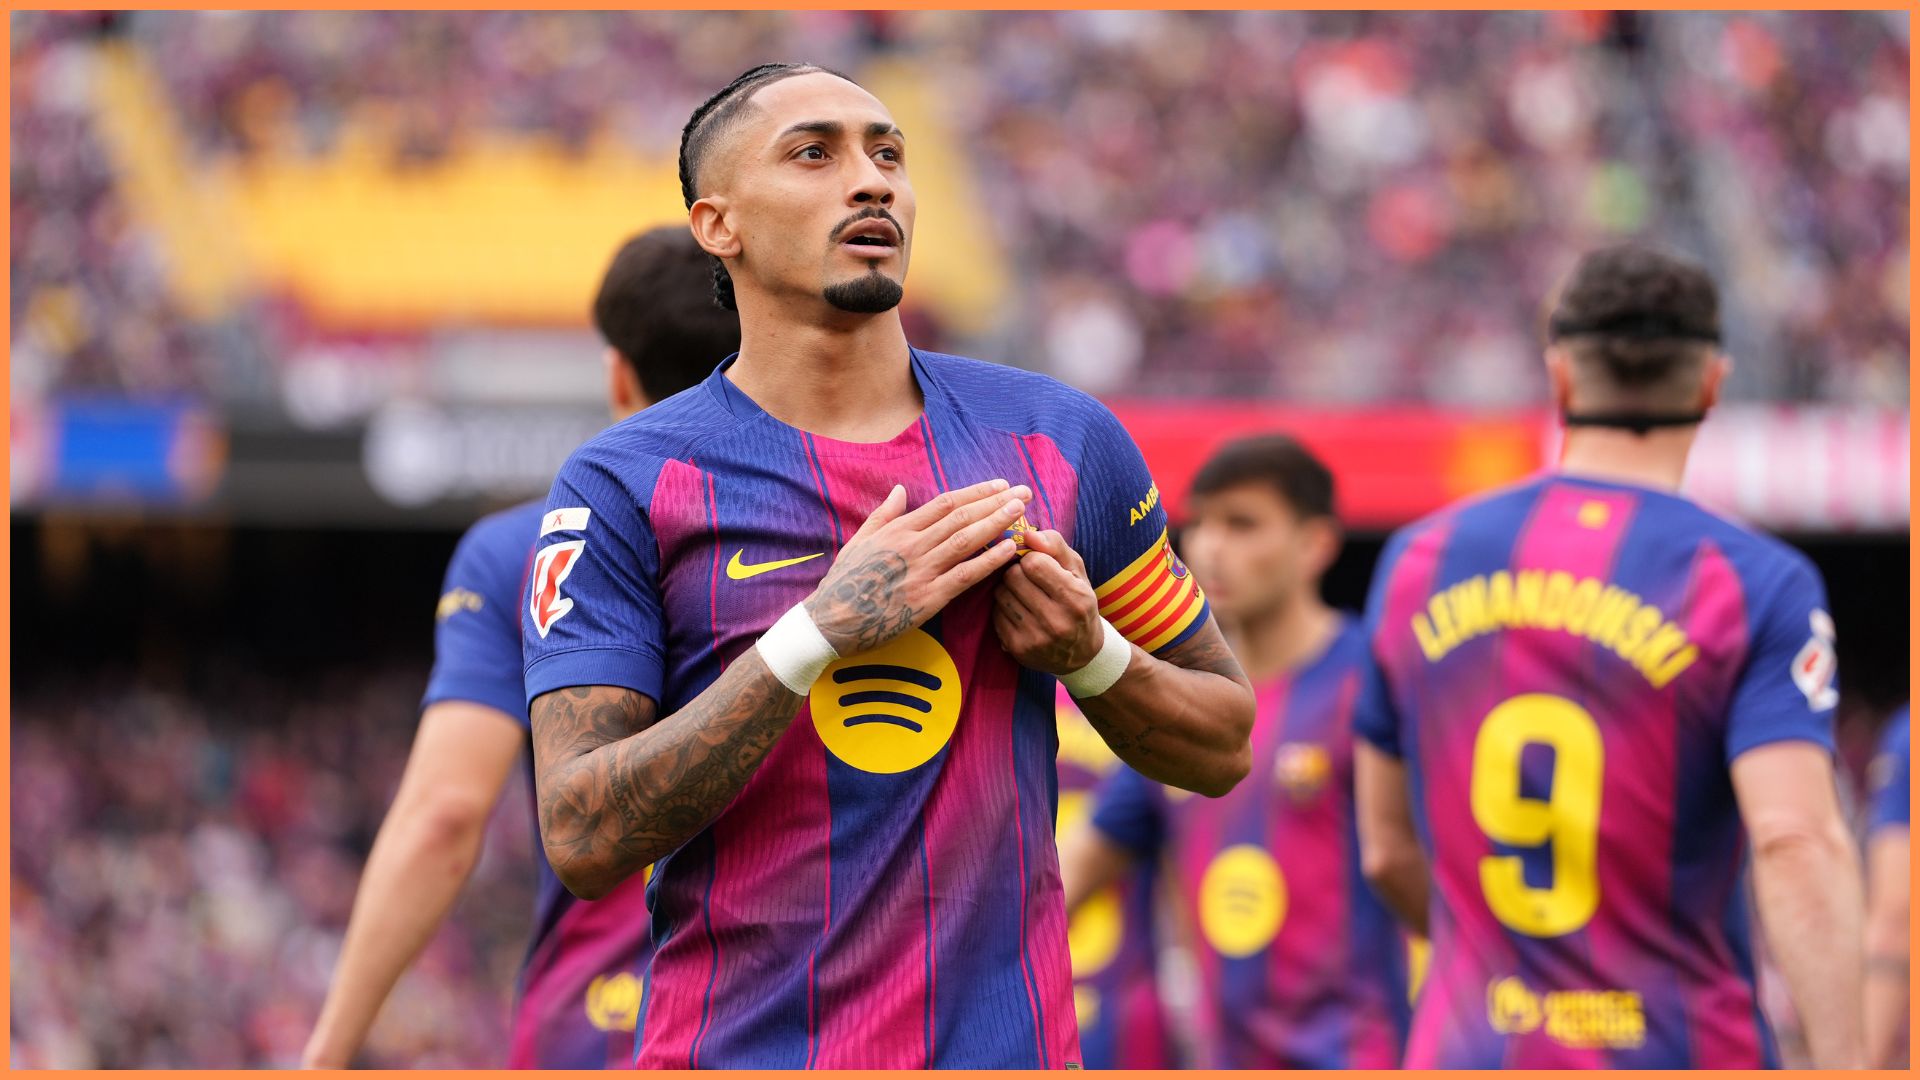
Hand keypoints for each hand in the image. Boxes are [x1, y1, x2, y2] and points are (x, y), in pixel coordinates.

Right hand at [804, 479, 1028, 655]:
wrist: (830, 621)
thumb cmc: (844, 582)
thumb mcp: (859, 541)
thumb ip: (884, 514)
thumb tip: (900, 490)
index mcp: (898, 529)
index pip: (945, 503)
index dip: (975, 492)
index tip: (999, 485)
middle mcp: (912, 545)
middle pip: (961, 516)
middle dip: (995, 502)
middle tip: (1024, 492)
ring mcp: (921, 571)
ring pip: (966, 540)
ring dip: (996, 523)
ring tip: (1022, 511)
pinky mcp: (928, 598)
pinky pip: (965, 575)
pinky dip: (989, 560)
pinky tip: (1009, 549)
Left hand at [991, 529, 1104, 674]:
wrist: (1081, 653)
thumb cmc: (1078, 601)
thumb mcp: (1076, 570)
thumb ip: (1055, 545)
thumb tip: (1027, 534)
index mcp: (1075, 597)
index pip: (1034, 563)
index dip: (1031, 558)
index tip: (1037, 564)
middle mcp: (1057, 621)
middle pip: (1013, 577)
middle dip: (1016, 571)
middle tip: (1026, 578)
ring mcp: (1036, 637)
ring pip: (1001, 594)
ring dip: (1007, 589)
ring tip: (1022, 594)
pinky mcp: (1019, 648)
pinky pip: (996, 615)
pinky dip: (1003, 608)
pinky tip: (1018, 611)